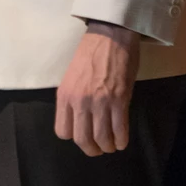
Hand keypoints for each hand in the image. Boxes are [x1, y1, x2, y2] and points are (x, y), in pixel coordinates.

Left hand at [54, 21, 141, 155]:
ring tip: (112, 145)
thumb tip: (78, 119)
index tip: (83, 134)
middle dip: (92, 149)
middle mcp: (79, 101)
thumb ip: (72, 98)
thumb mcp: (71, 77)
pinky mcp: (119, 101)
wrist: (110, 37)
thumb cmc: (90, 54)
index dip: (74, 137)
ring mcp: (100, 102)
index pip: (63, 131)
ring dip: (108, 146)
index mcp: (64, 95)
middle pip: (82, 140)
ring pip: (102, 138)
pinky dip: (121, 140)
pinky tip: (122, 140)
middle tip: (99, 148)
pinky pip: (120, 130)